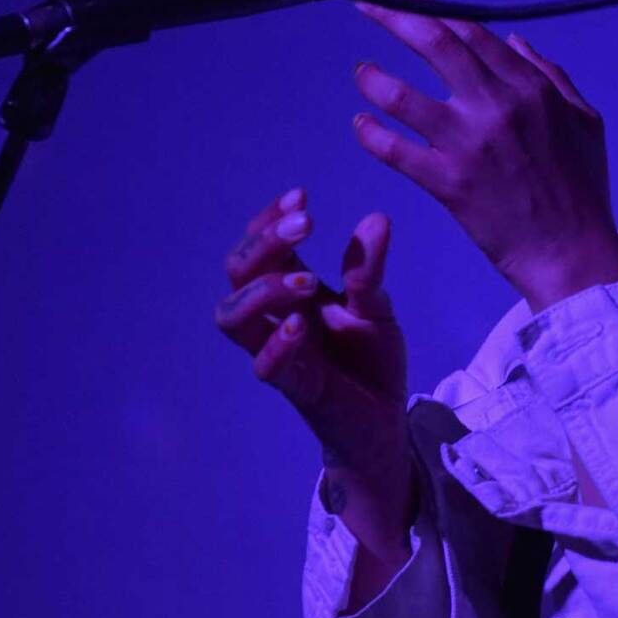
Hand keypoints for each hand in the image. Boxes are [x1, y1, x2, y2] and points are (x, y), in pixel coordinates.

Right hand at [215, 189, 412, 546]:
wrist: (387, 422)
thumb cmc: (370, 361)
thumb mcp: (376, 307)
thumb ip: (368, 270)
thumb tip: (376, 218)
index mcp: (291, 293)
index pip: (258, 248)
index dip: (268, 221)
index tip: (300, 195)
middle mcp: (275, 318)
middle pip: (237, 272)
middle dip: (264, 242)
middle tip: (306, 223)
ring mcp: (280, 352)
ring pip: (230, 319)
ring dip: (261, 291)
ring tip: (305, 281)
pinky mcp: (296, 387)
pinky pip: (266, 368)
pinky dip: (276, 345)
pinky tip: (299, 326)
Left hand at [350, 0, 617, 310]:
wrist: (572, 251)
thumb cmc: (583, 188)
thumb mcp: (585, 120)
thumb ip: (551, 76)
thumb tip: (514, 40)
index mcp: (529, 88)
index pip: (472, 33)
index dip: (434, 9)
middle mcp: (495, 106)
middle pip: (435, 45)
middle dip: (393, 19)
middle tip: (365, 7)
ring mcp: (468, 144)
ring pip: (403, 97)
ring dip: (374, 79)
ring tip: (361, 73)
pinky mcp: (447, 182)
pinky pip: (396, 151)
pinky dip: (372, 134)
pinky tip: (361, 125)